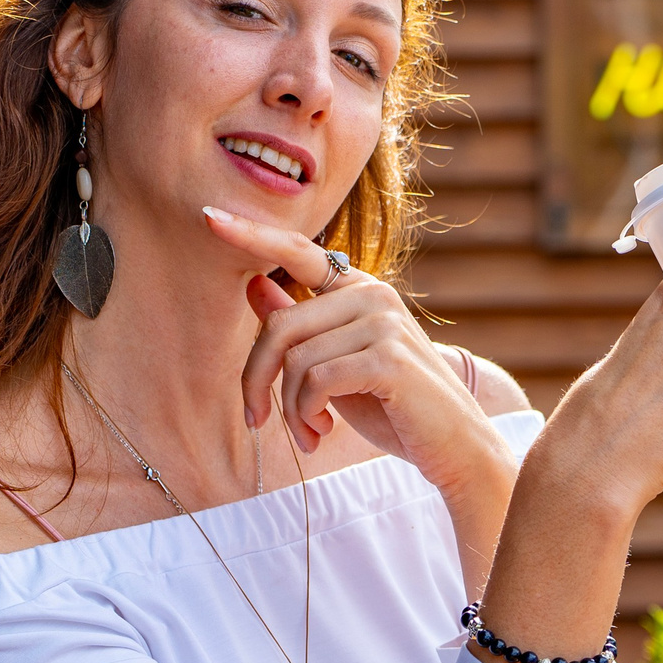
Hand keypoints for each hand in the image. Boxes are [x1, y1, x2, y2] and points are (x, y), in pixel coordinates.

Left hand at [204, 207, 511, 503]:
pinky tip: (321, 433)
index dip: (252, 235)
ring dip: (290, 411)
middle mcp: (373, 295)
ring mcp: (384, 323)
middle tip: (256, 420)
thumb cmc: (392, 406)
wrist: (454, 445)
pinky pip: (317, 382)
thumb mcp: (336, 363)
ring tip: (308, 433)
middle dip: (256, 381)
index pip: (297, 252)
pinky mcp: (389, 358)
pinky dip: (306, 416)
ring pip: (296, 361)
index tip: (208, 217)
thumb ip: (299, 324)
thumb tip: (253, 284)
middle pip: (279, 326)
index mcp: (359, 290)